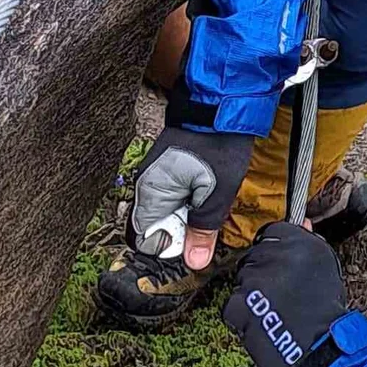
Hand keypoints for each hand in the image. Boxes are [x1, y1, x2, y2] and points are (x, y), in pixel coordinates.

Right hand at [131, 127, 254, 265]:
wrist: (223, 103)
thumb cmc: (217, 145)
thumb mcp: (216, 194)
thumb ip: (202, 230)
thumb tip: (194, 263)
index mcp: (149, 192)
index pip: (142, 239)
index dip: (166, 249)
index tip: (189, 247)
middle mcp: (145, 184)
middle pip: (154, 227)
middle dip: (178, 234)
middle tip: (204, 230)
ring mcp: (155, 174)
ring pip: (165, 212)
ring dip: (185, 219)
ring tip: (207, 210)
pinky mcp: (168, 168)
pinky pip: (171, 197)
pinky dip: (187, 203)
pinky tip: (206, 198)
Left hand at [222, 222, 347, 366]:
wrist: (318, 352)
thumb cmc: (326, 313)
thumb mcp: (326, 268)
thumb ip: (310, 242)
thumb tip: (303, 223)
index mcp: (298, 240)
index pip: (272, 232)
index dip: (275, 253)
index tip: (281, 269)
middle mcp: (274, 254)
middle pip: (255, 256)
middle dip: (263, 274)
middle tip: (281, 296)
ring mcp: (253, 278)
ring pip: (243, 280)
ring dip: (252, 294)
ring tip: (275, 312)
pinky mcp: (237, 302)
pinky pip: (233, 303)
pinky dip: (243, 314)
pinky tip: (263, 323)